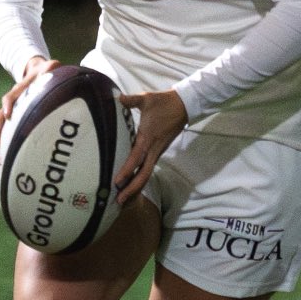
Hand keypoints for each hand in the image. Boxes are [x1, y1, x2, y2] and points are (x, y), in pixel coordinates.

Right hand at [0, 57, 56, 157]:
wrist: (38, 71)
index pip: (11, 97)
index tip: (8, 114)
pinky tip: (0, 158)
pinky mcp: (15, 119)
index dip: (9, 104)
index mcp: (21, 90)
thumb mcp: (51, 68)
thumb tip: (55, 66)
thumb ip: (52, 68)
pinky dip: (2, 145)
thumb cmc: (47, 72)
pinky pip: (6, 132)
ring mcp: (12, 111)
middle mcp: (13, 102)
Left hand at [111, 89, 187, 204]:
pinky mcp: (158, 152)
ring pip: (146, 174)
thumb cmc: (164, 102)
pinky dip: (140, 180)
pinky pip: (148, 169)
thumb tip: (115, 97)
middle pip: (143, 175)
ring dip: (136, 187)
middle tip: (118, 201)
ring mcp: (157, 152)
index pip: (135, 158)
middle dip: (132, 189)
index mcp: (147, 138)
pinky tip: (132, 185)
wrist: (184, 105)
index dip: (126, 171)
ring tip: (123, 199)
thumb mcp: (146, 99)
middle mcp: (153, 149)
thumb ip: (130, 100)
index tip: (117, 182)